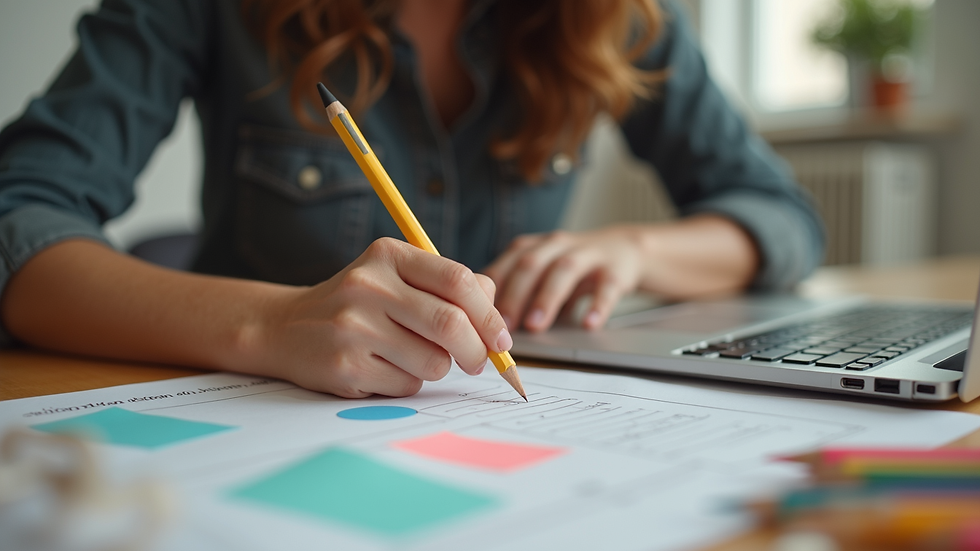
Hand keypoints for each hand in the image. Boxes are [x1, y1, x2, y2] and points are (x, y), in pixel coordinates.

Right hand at [257, 238, 512, 397]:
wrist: (285, 328)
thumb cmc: (358, 304)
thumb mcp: (398, 278)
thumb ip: (448, 286)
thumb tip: (496, 309)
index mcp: (388, 255)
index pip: (457, 280)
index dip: (490, 314)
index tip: (502, 338)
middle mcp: (369, 286)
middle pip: (451, 324)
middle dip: (477, 351)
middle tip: (478, 362)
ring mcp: (354, 327)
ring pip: (433, 362)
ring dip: (437, 368)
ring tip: (412, 358)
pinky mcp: (345, 366)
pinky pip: (407, 386)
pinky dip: (409, 383)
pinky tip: (383, 368)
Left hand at [483, 227, 643, 332]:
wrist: (625, 250)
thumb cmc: (574, 269)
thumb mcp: (543, 276)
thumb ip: (519, 295)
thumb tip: (486, 329)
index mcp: (534, 247)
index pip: (506, 263)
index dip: (491, 289)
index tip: (479, 316)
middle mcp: (556, 245)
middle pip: (531, 264)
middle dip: (514, 295)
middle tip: (502, 326)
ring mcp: (587, 254)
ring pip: (564, 270)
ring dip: (546, 298)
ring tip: (535, 325)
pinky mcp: (616, 268)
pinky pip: (607, 286)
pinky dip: (598, 306)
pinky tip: (589, 324)